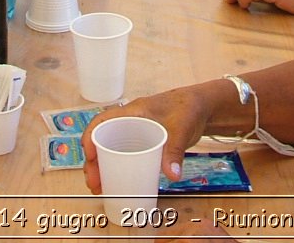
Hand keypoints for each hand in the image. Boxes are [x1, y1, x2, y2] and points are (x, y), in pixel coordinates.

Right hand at [81, 88, 213, 193]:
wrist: (203, 107)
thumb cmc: (188, 109)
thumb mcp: (181, 129)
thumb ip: (175, 151)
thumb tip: (172, 177)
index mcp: (132, 112)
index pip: (101, 121)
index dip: (90, 138)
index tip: (89, 159)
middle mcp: (129, 121)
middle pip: (103, 139)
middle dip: (93, 161)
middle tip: (95, 183)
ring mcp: (136, 132)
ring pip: (111, 148)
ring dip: (102, 166)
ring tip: (101, 187)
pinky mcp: (145, 142)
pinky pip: (124, 153)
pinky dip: (117, 166)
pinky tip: (118, 181)